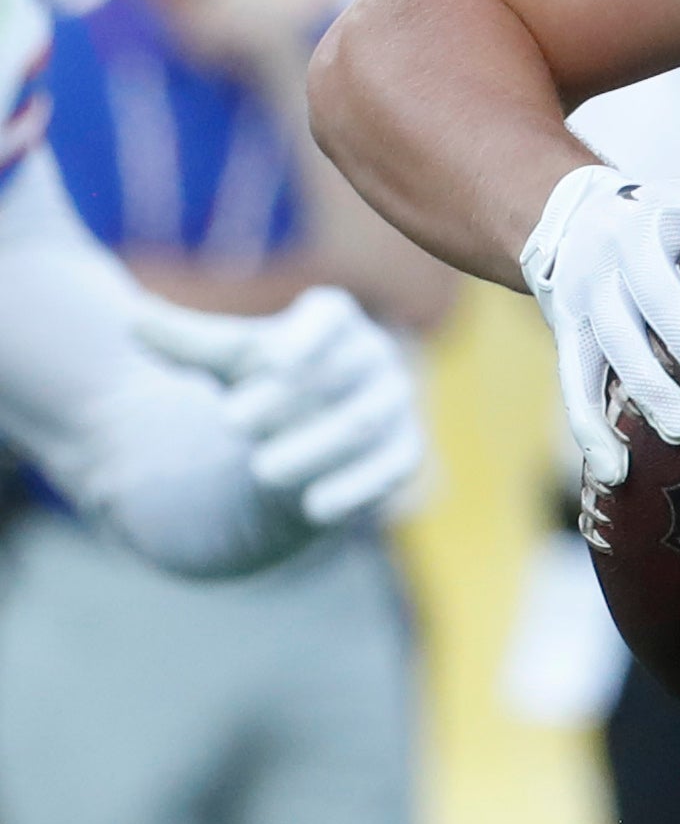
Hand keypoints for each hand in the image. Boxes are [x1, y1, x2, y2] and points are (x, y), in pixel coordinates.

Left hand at [135, 288, 427, 525]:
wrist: (308, 434)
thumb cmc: (266, 384)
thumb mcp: (228, 363)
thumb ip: (186, 343)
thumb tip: (131, 323)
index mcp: (334, 322)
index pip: (330, 314)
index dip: (306, 335)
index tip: (271, 361)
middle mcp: (372, 357)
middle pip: (340, 373)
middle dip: (287, 401)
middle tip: (228, 425)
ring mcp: (393, 404)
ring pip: (363, 422)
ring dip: (315, 447)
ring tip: (259, 471)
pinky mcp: (404, 451)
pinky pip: (392, 467)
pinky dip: (356, 489)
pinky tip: (314, 509)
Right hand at [517, 165, 679, 486]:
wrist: (571, 220)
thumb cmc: (671, 217)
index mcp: (668, 210)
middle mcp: (622, 248)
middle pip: (654, 292)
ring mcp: (589, 292)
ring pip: (612, 344)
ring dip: (646, 390)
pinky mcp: (566, 333)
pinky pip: (574, 384)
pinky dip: (592, 429)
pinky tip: (619, 472)